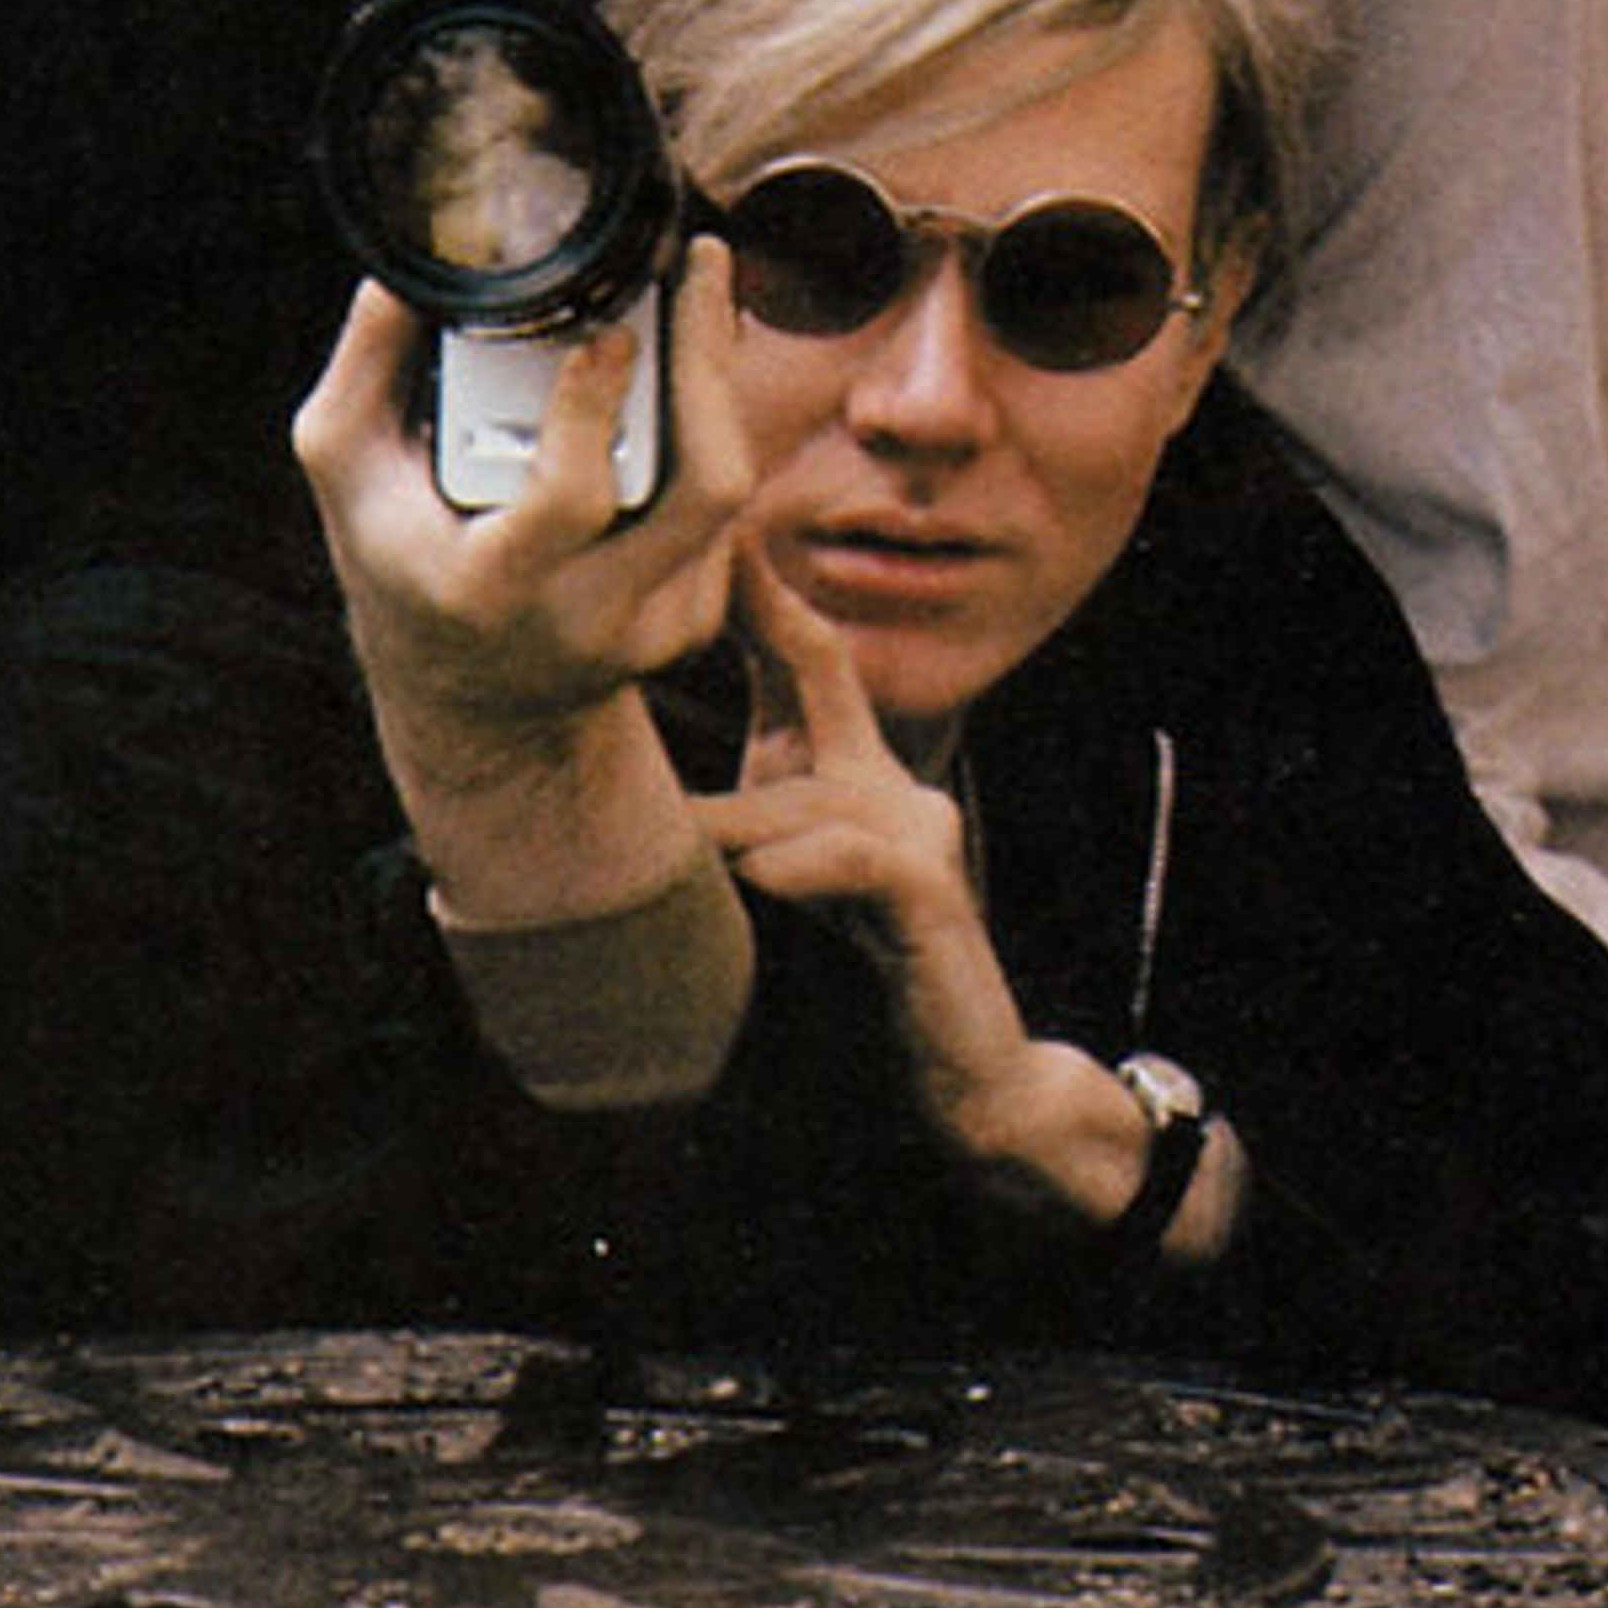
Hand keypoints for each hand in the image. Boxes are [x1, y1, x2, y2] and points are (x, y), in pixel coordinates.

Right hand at [292, 252, 749, 927]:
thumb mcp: (348, 470)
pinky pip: (721, 504)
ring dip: (717, 378)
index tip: (608, 331)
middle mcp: (591, 618)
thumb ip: (365, 366)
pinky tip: (680, 368)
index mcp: (493, 584)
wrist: (470, 697)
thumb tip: (404, 272)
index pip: (571, 501)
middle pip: (701, 491)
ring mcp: (655, 627)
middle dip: (707, 366)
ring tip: (698, 293)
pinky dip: (706, 424)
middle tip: (701, 264)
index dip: (594, 413)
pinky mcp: (694, 619)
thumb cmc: (401, 557)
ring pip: (725, 489)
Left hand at [712, 557, 1129, 1220]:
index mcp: (854, 776)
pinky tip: (764, 877)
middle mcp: (894, 787)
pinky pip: (854, 859)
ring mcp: (919, 835)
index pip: (808, 661)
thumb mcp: (785, 882)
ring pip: (804, 797)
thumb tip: (642, 794)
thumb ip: (735, 827)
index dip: (762, 595)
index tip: (711, 533)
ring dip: (737, 829)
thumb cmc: (861, 981)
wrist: (965, 1074)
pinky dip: (803, 866)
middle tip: (695, 584)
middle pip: (818, 686)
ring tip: (687, 848)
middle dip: (768, 622)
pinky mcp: (933, 894)